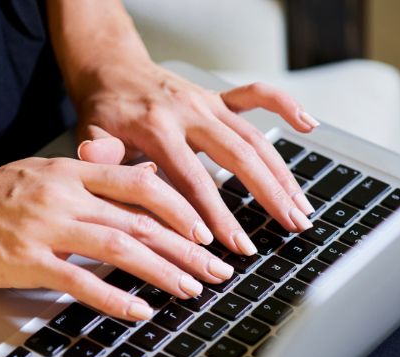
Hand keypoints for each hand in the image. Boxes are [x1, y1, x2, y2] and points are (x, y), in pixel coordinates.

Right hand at [0, 157, 234, 318]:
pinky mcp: (25, 261)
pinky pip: (82, 282)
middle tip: (216, 271)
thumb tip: (144, 178)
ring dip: (163, 272)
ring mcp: (44, 228)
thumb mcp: (41, 173)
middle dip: (187, 249)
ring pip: (121, 248)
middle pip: (141, 220)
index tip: (205, 231)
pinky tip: (141, 312)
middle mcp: (63, 195)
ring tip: (191, 291)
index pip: (141, 184)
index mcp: (70, 171)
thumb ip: (92, 176)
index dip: (181, 208)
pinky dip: (116, 299)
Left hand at [71, 59, 319, 254]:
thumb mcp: (90, 134)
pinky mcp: (217, 97)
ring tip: (302, 207)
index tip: (233, 243)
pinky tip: (309, 125)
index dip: (214, 213)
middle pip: (238, 157)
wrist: (111, 71)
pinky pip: (256, 96)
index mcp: (157, 129)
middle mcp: (189, 113)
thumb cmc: (103, 112)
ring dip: (283, 172)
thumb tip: (103, 165)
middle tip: (290, 227)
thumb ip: (100, 154)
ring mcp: (207, 103)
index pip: (192, 179)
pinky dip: (285, 106)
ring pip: (255, 137)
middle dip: (268, 195)